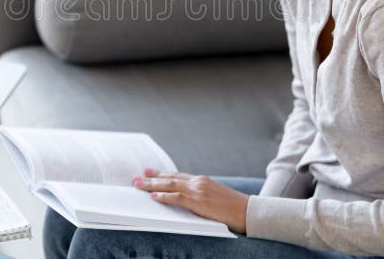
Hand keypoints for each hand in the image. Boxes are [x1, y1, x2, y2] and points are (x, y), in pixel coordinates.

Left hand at [132, 168, 248, 233]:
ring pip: (170, 185)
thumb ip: (201, 195)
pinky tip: (154, 197)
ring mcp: (198, 190)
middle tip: (137, 178)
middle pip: (170, 178)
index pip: (177, 175)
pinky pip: (178, 197)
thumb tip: (188, 200)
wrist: (246, 210)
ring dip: (152, 185)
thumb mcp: (215, 196)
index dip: (162, 174)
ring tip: (138, 185)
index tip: (149, 172)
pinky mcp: (199, 201)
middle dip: (152, 178)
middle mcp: (198, 182)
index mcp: (202, 180)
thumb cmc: (233, 207)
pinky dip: (164, 196)